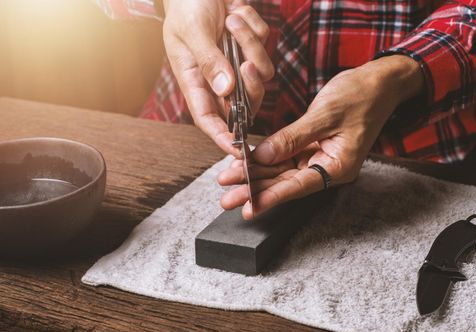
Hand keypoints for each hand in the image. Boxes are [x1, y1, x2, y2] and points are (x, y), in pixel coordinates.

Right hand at [162, 0, 273, 156]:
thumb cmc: (188, 5)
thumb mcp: (192, 32)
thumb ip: (209, 61)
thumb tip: (226, 90)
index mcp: (195, 80)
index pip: (208, 118)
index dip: (221, 138)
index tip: (237, 152)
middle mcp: (218, 78)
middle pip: (245, 102)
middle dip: (251, 85)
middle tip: (244, 61)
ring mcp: (237, 64)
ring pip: (260, 74)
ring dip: (251, 45)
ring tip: (232, 20)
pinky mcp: (251, 48)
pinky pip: (265, 48)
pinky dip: (255, 29)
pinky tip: (237, 14)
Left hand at [218, 55, 424, 218]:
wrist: (378, 82)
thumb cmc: (360, 96)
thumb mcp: (324, 115)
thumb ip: (292, 138)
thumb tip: (263, 157)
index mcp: (338, 167)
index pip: (299, 186)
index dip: (271, 197)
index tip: (249, 207)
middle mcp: (327, 167)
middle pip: (286, 183)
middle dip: (256, 190)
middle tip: (227, 199)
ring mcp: (319, 157)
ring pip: (282, 171)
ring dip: (256, 175)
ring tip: (228, 181)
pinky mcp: (312, 146)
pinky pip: (285, 156)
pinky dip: (265, 158)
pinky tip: (245, 162)